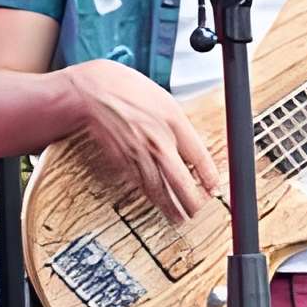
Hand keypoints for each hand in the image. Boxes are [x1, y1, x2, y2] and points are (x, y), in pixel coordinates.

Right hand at [66, 60, 221, 222]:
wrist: (92, 89)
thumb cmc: (128, 88)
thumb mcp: (164, 100)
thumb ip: (180, 125)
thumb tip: (192, 149)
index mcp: (173, 121)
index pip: (200, 156)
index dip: (210, 177)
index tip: (214, 188)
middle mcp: (157, 139)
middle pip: (180, 180)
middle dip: (193, 201)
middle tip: (200, 211)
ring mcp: (138, 151)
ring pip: (158, 187)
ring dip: (170, 206)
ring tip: (180, 218)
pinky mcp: (121, 158)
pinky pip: (139, 182)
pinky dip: (149, 195)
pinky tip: (156, 201)